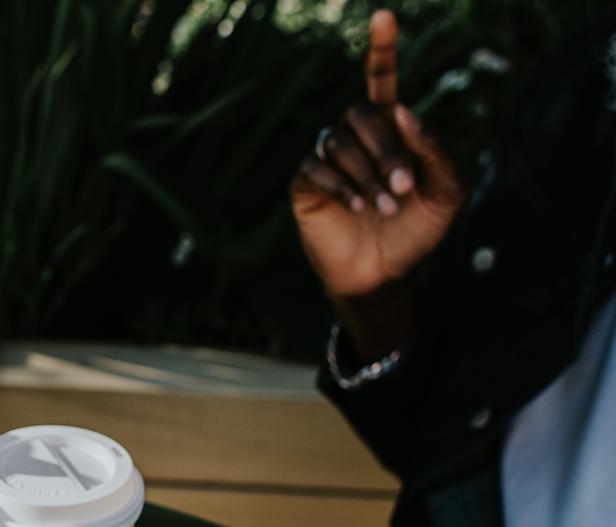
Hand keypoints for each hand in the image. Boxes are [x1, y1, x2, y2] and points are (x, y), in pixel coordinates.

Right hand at [290, 10, 464, 358]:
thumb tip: (402, 111)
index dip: (381, 50)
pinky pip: (317, 166)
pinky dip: (341, 185)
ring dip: (368, 175)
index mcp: (391, 131)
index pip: (381, 82)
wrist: (384, 274)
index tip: (383, 17)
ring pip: (339, 140)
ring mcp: (328, 159)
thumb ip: (434, 150)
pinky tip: (356, 207)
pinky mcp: (306, 183)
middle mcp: (356, 138)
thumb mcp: (446, 193)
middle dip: (387, 149)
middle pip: (362, 113)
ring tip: (383, 208)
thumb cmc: (417, 233)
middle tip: (404, 189)